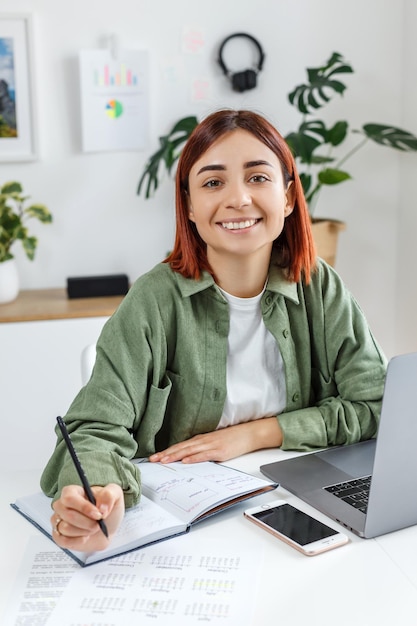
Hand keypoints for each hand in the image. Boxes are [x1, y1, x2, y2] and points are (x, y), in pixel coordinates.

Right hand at [51, 483, 124, 551]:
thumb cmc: (108, 509)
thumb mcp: (115, 494)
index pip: (69, 498)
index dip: (84, 507)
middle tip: (98, 524)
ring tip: (92, 529)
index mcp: (73, 492)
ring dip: (84, 532)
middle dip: (88, 523)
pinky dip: (77, 541)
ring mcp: (58, 521)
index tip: (98, 515)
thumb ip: (109, 495)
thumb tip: (101, 508)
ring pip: (66, 528)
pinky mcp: (59, 536)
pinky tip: (85, 537)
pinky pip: (62, 541)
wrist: (107, 528)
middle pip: (68, 515)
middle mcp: (62, 505)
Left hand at [149, 417, 282, 463]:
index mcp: (200, 439)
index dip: (166, 452)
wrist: (248, 433)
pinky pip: (204, 455)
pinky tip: (186, 461)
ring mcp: (210, 445)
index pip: (179, 446)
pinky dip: (194, 458)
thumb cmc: (231, 439)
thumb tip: (188, 459)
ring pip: (189, 451)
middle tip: (152, 460)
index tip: (154, 457)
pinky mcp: (219, 451)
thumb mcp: (213, 443)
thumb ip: (201, 449)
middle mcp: (202, 441)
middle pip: (180, 448)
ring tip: (163, 461)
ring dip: (175, 456)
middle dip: (165, 454)